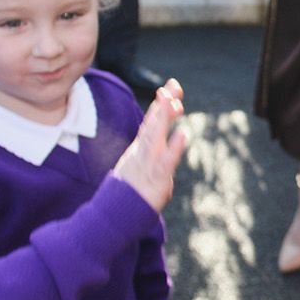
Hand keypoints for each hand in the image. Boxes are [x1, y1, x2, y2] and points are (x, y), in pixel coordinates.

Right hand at [113, 79, 187, 208]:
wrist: (117, 214)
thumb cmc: (133, 191)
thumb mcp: (143, 166)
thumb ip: (156, 149)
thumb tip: (170, 136)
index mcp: (141, 148)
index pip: (151, 121)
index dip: (160, 103)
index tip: (170, 86)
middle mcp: (144, 152)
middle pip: (154, 123)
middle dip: (164, 104)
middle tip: (173, 85)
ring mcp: (148, 164)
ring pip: (156, 137)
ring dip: (164, 118)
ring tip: (175, 103)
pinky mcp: (156, 178)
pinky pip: (165, 161)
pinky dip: (173, 148)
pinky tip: (182, 134)